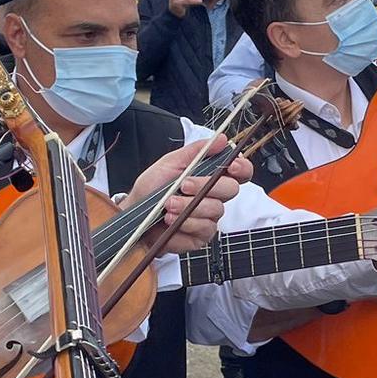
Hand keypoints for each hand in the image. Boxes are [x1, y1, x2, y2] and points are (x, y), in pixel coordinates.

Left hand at [127, 138, 249, 254]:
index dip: (242, 168)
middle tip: (183, 186)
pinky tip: (170, 223)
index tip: (232, 165)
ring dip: (189, 207)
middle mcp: (214, 198)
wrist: (134, 215)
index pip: (240, 173)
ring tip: (168, 206)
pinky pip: (203, 230)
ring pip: (215, 211)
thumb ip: (196, 151)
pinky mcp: (200, 237)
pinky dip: (184, 225)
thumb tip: (222, 139)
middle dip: (204, 186)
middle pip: (230, 190)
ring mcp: (209, 219)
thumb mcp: (170, 163)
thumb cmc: (151, 188)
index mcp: (211, 178)